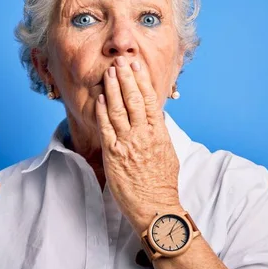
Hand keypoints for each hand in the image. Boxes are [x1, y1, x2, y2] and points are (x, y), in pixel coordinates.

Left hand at [95, 56, 182, 232]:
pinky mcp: (114, 154)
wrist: (155, 206)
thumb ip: (160, 133)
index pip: (150, 100)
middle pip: (134, 100)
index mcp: (159, 133)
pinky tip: (99, 99)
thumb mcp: (168, 152)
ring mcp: (128, 144)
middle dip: (125, 78)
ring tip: (108, 73)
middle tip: (119, 62)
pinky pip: (107, 128)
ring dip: (112, 89)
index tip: (136, 67)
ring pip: (119, 110)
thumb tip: (156, 116)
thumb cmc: (162, 182)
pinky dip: (102, 111)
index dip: (141, 81)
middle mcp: (144, 135)